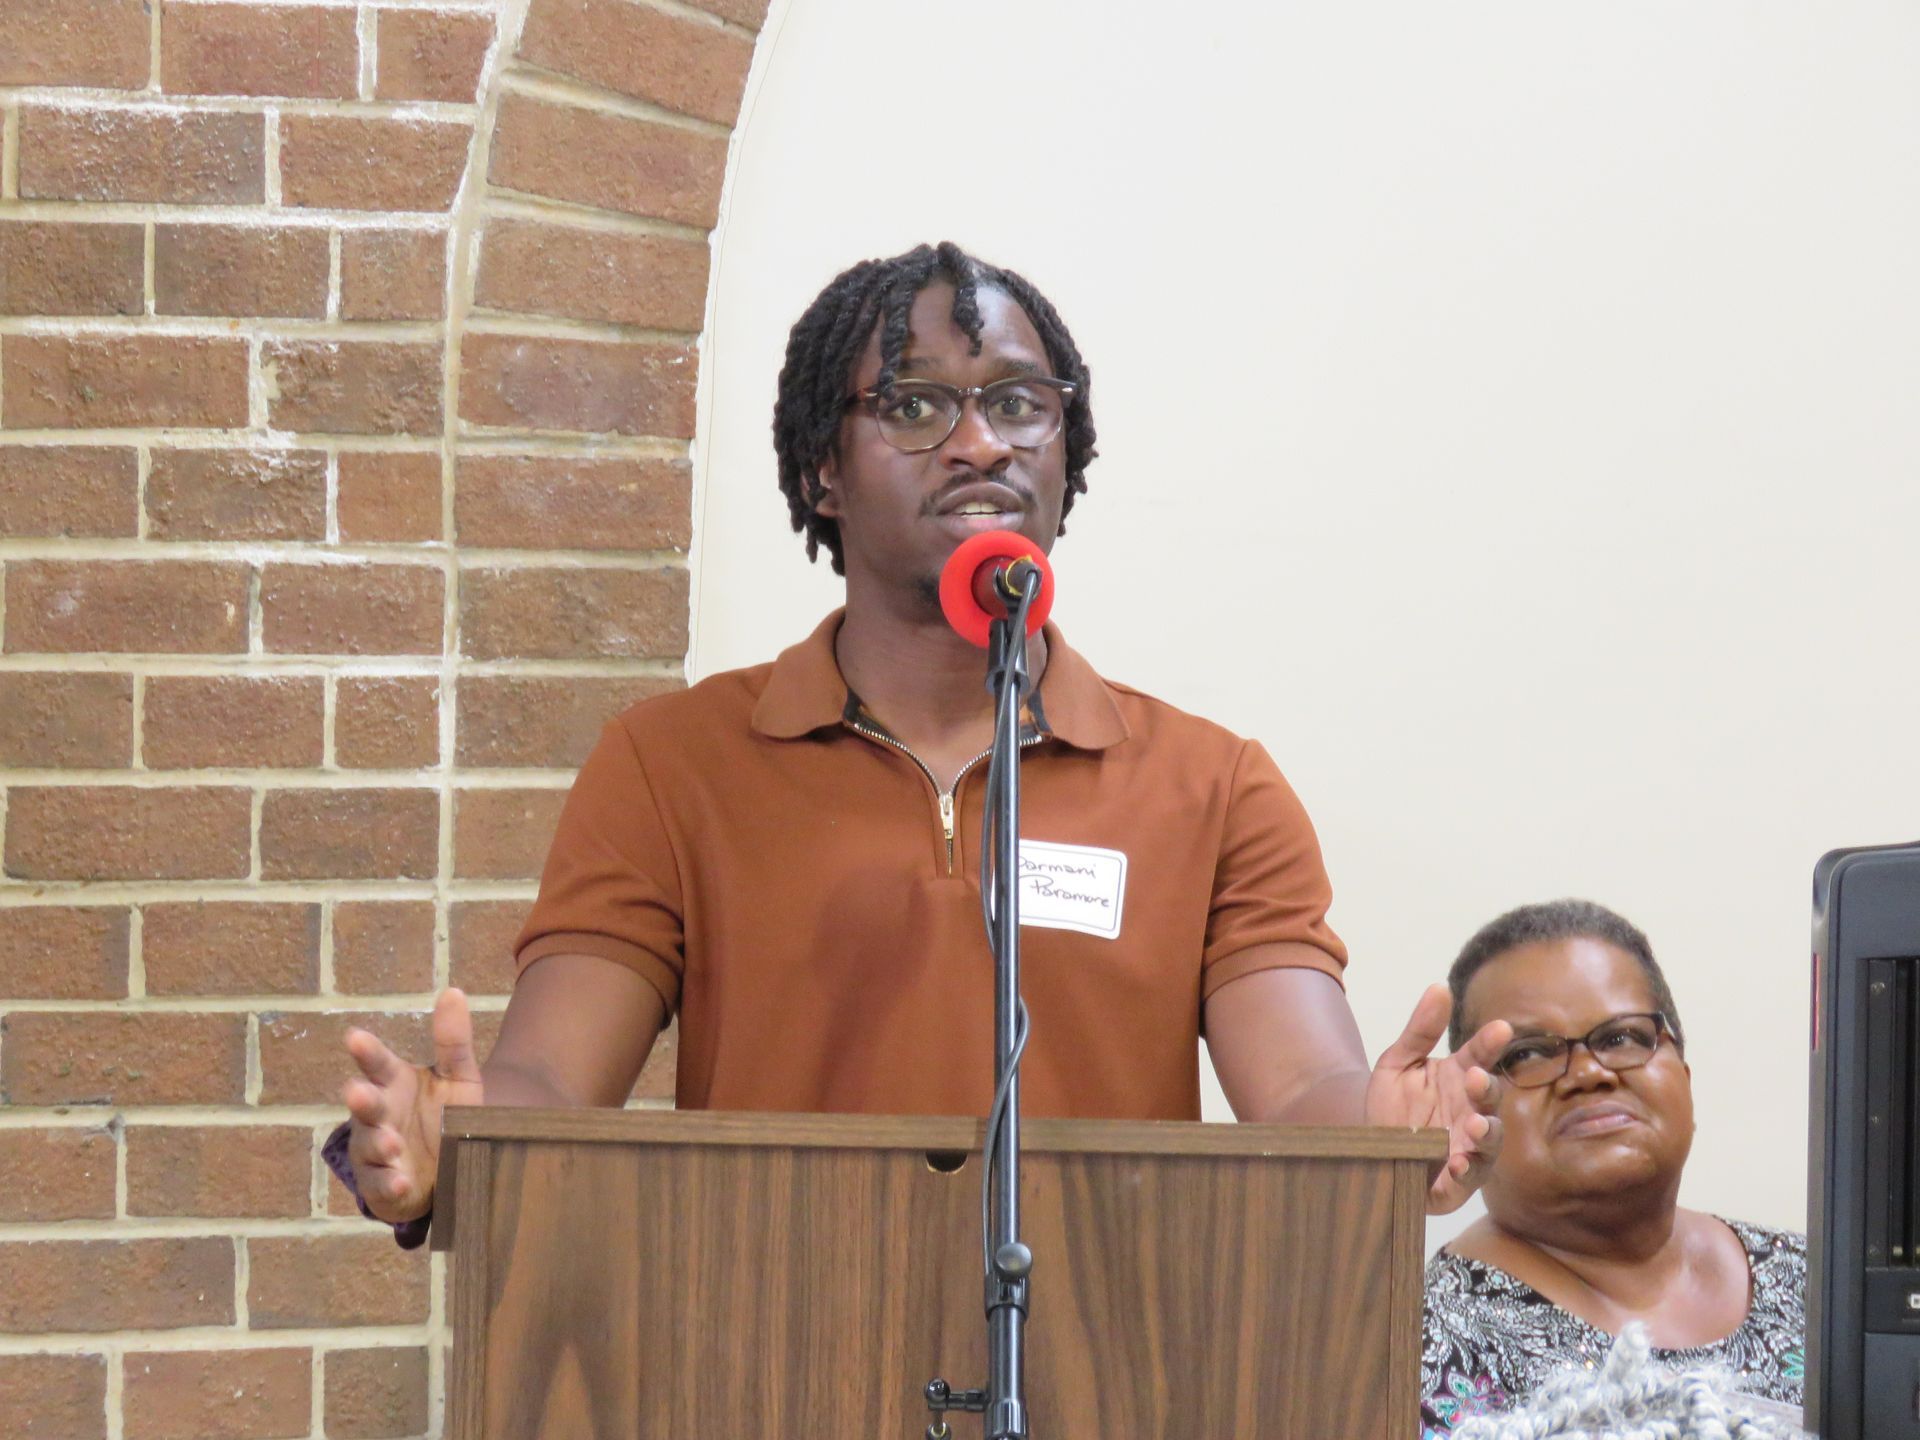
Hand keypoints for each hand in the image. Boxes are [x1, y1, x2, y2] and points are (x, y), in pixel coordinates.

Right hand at [341, 989, 483, 1222]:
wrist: (451, 1170)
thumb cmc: (445, 1116)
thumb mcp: (458, 1078)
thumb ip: (453, 1041)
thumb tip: (453, 991)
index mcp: (395, 1084)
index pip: (378, 1064)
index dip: (367, 1052)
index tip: (354, 1037)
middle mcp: (380, 1115)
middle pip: (366, 1105)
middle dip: (361, 1099)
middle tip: (356, 1091)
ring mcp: (376, 1152)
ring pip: (370, 1146)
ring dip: (379, 1144)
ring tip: (392, 1143)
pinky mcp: (383, 1186)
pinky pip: (381, 1186)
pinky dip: (388, 1184)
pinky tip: (399, 1182)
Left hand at [1364, 983, 1511, 1214]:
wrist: (1366, 1151)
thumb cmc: (1391, 1106)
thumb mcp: (1398, 1062)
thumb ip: (1419, 1030)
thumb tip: (1439, 987)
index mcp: (1458, 1078)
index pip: (1480, 1056)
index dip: (1490, 1043)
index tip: (1500, 1028)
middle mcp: (1470, 1112)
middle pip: (1489, 1098)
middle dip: (1486, 1088)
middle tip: (1474, 1077)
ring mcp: (1466, 1147)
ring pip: (1488, 1141)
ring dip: (1485, 1133)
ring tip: (1475, 1125)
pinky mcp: (1454, 1182)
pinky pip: (1466, 1178)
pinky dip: (1465, 1171)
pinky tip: (1456, 1162)